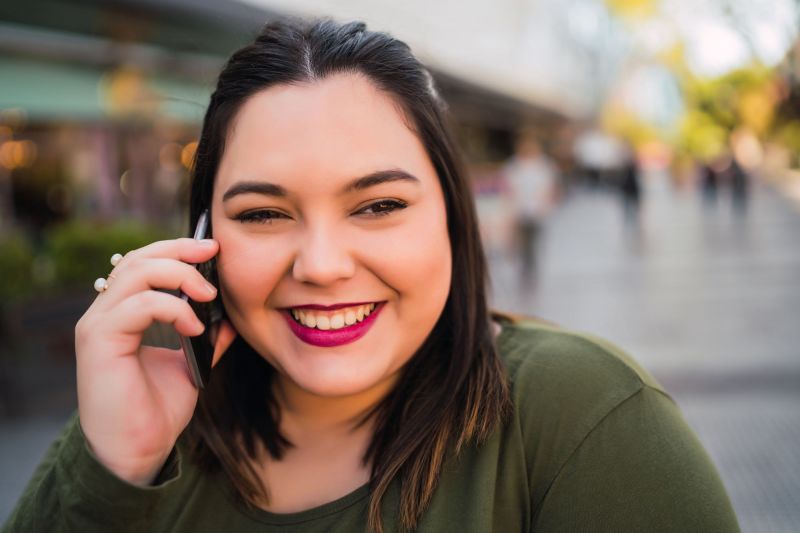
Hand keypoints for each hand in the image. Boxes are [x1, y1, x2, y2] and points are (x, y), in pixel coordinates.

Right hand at [75, 238, 236, 485]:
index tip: (213, 248)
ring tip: (208, 297)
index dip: (177, 249)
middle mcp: (104, 313)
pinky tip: (194, 327)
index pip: (143, 263)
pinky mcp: (98, 340)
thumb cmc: (156, 411)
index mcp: (122, 314)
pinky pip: (138, 304)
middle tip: (213, 255)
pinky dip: (172, 308)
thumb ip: (206, 338)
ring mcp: (97, 324)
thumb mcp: (190, 365)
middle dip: (179, 251)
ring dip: (179, 277)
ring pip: (136, 274)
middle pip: (138, 259)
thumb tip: (232, 318)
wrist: (138, 451)